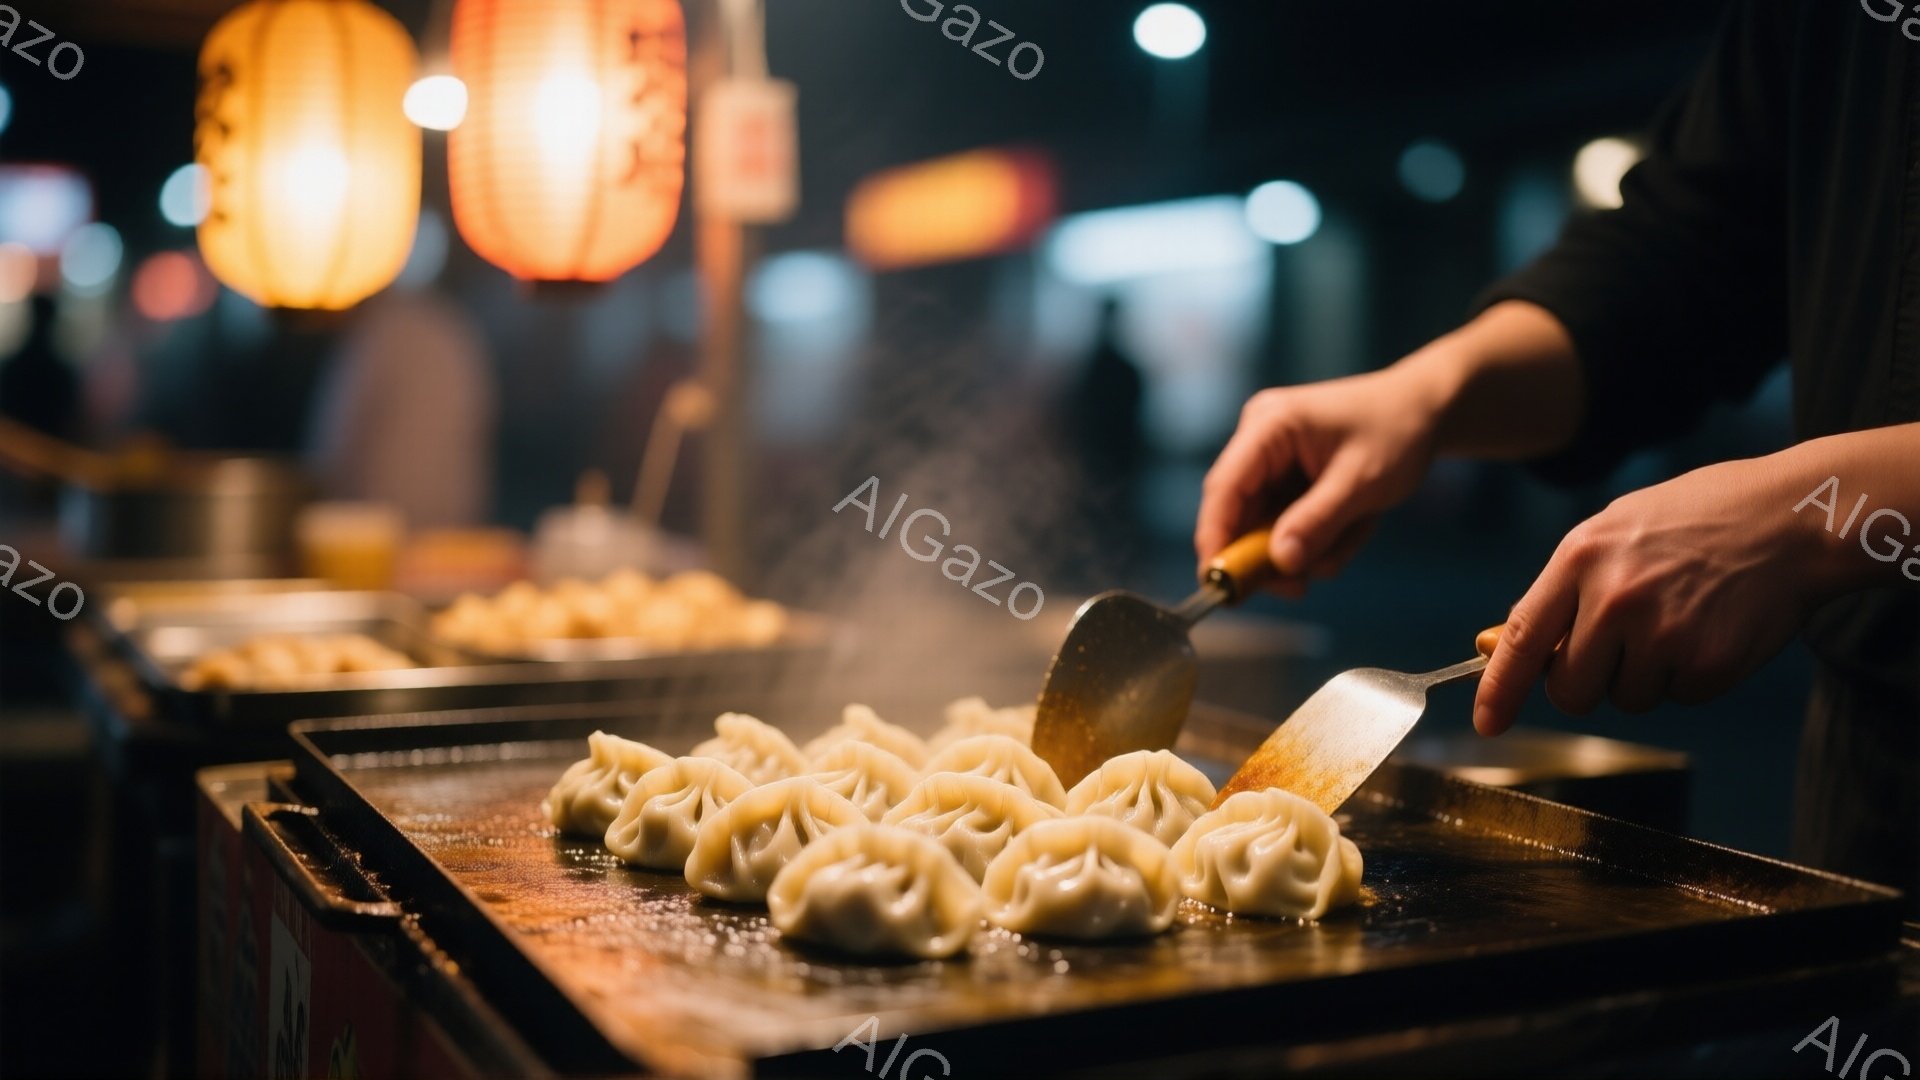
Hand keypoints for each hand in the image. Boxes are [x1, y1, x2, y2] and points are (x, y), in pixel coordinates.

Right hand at [1196, 369, 1443, 596]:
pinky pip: (1287, 522)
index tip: (1219, 582)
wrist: (1425, 410)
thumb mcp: (1361, 483)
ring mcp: (1271, 459)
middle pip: (1238, 513)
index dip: (1215, 537)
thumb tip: (1279, 563)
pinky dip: (1317, 537)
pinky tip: (1352, 527)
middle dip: (1268, 554)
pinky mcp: (1286, 476)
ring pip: (1265, 525)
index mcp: (1269, 426)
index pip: (1223, 488)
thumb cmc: (1397, 432)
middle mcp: (1259, 440)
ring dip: (1304, 547)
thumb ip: (1317, 522)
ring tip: (1349, 539)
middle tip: (1299, 588)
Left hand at [1474, 454, 1853, 734]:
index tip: (1487, 723)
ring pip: (1626, 698)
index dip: (1499, 688)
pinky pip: (1678, 698)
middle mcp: (1613, 599)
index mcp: (1581, 558)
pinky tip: (1710, 628)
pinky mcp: (1707, 664)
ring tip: (1678, 617)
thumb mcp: (1614, 531)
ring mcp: (1662, 634)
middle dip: (1587, 684)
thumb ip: (1562, 590)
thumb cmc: (1695, 520)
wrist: (1790, 516)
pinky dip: (1690, 676)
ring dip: (1645, 675)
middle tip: (1620, 647)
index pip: (1521, 638)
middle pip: (1571, 689)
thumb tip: (1509, 648)